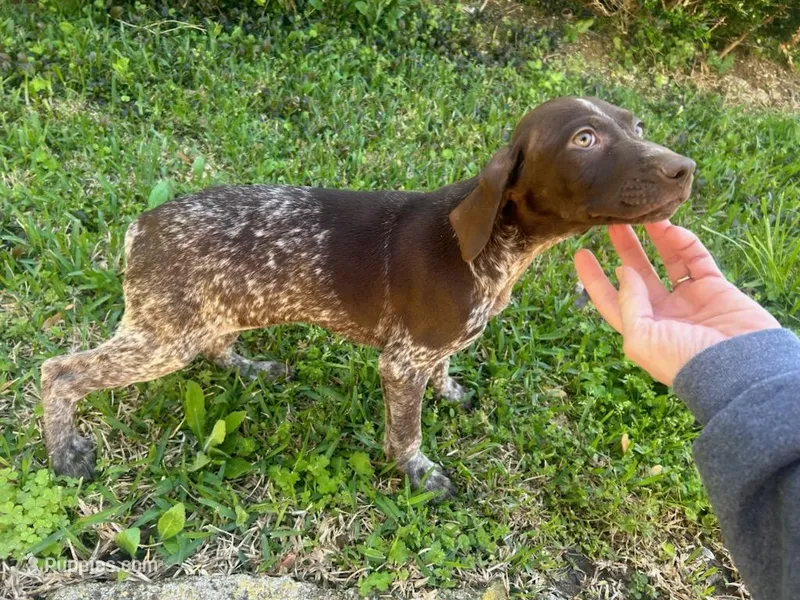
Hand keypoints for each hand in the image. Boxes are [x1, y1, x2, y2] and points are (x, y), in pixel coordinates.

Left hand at [574, 220, 780, 385]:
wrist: (741, 371)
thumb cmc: (684, 362)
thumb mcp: (642, 339)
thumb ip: (628, 303)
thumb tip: (622, 272)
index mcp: (640, 329)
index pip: (609, 300)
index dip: (593, 277)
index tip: (580, 253)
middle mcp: (663, 314)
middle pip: (637, 275)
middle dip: (624, 250)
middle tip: (611, 223)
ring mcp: (689, 300)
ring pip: (667, 262)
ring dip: (655, 240)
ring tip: (640, 216)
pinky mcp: (715, 289)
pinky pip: (696, 260)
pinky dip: (684, 244)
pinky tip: (671, 228)